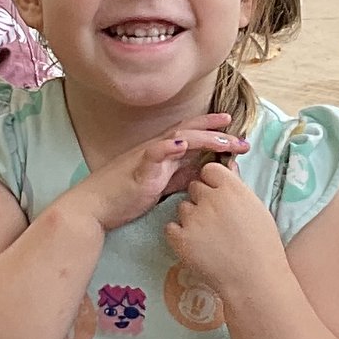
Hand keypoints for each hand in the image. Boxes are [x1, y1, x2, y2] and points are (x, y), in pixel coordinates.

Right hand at [68, 115, 248, 238]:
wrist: (95, 206)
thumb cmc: (124, 196)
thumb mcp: (161, 185)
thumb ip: (180, 177)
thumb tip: (202, 174)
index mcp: (163, 153)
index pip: (193, 136)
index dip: (215, 132)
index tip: (238, 135)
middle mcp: (157, 149)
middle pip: (192, 132)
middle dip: (219, 133)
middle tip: (244, 140)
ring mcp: (147, 157)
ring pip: (179, 138)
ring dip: (204, 137)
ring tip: (224, 140)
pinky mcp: (138, 170)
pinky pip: (153, 154)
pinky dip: (167, 147)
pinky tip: (181, 143)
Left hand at [167, 155, 283, 309]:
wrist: (254, 280)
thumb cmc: (262, 245)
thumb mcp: (256, 208)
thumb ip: (237, 186)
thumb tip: (227, 165)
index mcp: (232, 188)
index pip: (210, 170)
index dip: (213, 182)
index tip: (219, 196)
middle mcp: (210, 199)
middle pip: (195, 187)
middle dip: (202, 200)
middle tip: (216, 221)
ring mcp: (193, 219)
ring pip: (183, 208)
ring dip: (191, 218)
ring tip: (209, 237)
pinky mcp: (180, 239)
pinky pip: (171, 227)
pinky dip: (180, 235)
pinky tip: (197, 245)